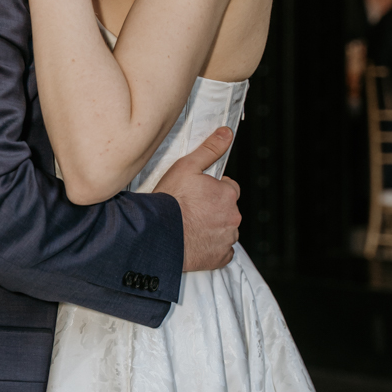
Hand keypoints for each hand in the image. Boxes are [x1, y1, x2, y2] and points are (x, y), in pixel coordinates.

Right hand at [154, 128, 240, 270]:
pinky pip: (222, 251)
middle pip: (228, 210)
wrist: (158, 234)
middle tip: (192, 210)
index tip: (199, 194)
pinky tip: (197, 242)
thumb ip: (210, 149)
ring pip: (226, 230)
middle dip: (214, 209)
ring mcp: (228, 239)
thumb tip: (227, 133)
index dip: (214, 190)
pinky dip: (213, 248)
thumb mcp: (186, 166)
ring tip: (191, 226)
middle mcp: (233, 217)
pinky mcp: (220, 257)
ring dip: (214, 228)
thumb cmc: (170, 201)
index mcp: (228, 194)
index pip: (230, 189)